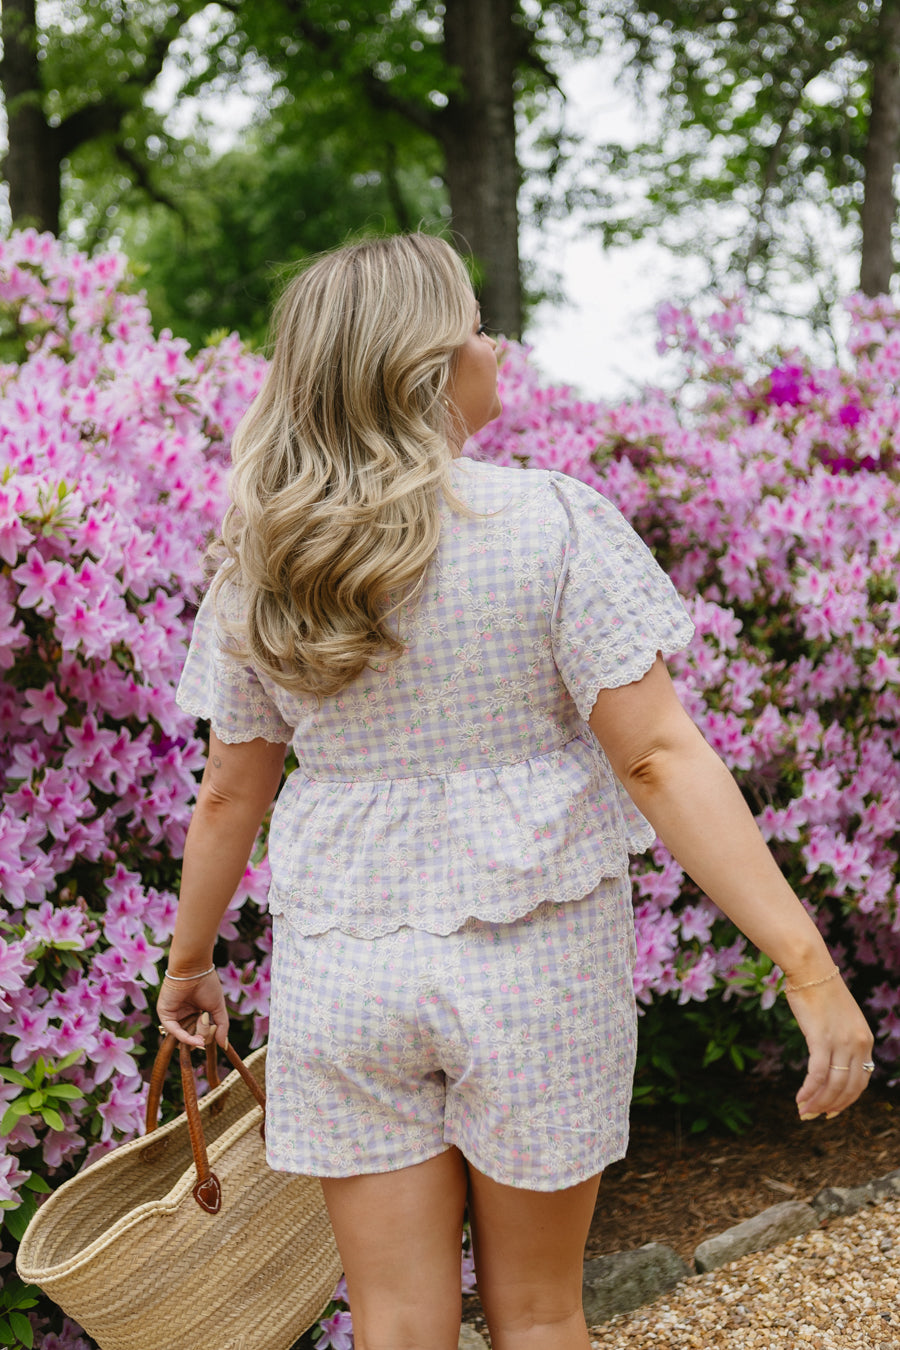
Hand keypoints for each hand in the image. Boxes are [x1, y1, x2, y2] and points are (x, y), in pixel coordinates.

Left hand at [156, 970, 229, 1048]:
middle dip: (204, 1035)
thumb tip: (225, 1046)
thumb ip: (222, 1027)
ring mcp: (174, 1016)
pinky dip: (186, 1039)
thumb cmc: (207, 984)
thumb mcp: (218, 1008)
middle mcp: (183, 1016)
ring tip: (205, 1021)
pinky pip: (175, 1032)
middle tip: (210, 1023)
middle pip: (192, 1038)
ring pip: (185, 1037)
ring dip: (197, 1036)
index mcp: (195, 1013)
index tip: (216, 1030)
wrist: (195, 969)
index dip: (209, 1036)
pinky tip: (198, 1041)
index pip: (200, 1034)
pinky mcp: (165, 1015)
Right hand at [787, 974, 873, 1119]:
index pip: (861, 1080)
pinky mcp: (821, 1039)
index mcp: (865, 1040)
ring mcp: (841, 1042)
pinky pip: (818, 1074)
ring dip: (818, 1102)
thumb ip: (841, 1039)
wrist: (810, 968)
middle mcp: (858, 1044)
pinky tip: (800, 1098)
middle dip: (831, 1106)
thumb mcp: (841, 1018)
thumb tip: (830, 1059)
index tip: (832, 1110)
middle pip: (849, 1087)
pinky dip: (810, 1090)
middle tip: (814, 1116)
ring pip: (834, 1085)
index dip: (847, 1099)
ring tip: (804, 1111)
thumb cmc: (820, 990)